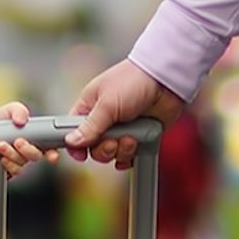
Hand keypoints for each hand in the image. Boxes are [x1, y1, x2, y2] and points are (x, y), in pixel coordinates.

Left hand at [0, 102, 51, 177]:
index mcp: (35, 135)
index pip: (50, 146)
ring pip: (23, 162)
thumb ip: (19, 110)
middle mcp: (30, 149)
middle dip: (28, 150)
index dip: (53, 152)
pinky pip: (14, 170)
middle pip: (36, 156)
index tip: (51, 155)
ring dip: (12, 154)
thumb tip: (22, 119)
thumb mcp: (10, 109)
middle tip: (18, 141)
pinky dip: (8, 163)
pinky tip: (2, 156)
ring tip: (1, 144)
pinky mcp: (10, 166)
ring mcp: (20, 159)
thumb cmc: (0, 120)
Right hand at [66, 61, 186, 168]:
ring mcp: (121, 129)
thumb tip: (71, 142)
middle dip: (103, 149)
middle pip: (93, 148)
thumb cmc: (133, 81)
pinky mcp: (138, 136)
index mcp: (89, 108)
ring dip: (121, 150)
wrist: (166, 81)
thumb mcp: (107, 104)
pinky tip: (135, 146)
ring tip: (131, 137)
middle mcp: (103, 120)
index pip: (72, 131)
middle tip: (113, 140)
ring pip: (112, 154)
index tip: (80, 154)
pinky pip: (129, 157)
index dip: (74, 144)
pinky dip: (131, 156)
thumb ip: (90, 126)